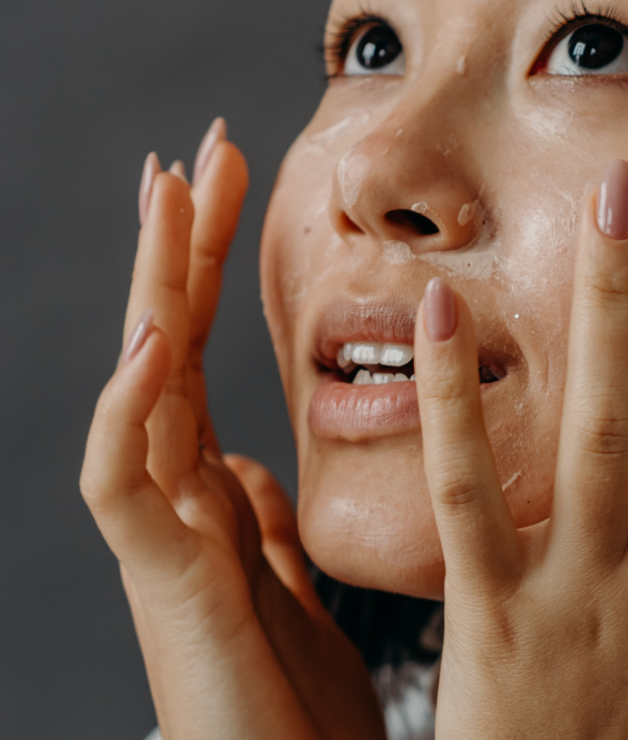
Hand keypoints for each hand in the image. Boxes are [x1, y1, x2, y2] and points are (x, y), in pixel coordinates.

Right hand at [81, 122, 383, 739]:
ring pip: (140, 389)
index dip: (204, 267)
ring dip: (149, 291)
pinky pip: (126, 490)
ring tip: (162, 195)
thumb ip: (263, 524)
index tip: (224, 182)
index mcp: (215, 492)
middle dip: (178, 247)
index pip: (201, 353)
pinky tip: (148, 344)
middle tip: (196, 152)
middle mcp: (181, 499)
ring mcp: (166, 538)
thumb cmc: (292, 703)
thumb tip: (250, 462)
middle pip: (169, 347)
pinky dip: (124, 417)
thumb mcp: (290, 586)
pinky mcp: (166, 589)